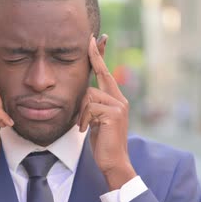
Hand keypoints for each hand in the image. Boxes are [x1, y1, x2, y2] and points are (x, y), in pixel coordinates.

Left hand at [78, 36, 135, 190]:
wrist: (114, 162)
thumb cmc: (102, 143)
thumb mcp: (96, 121)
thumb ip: (92, 106)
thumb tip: (83, 95)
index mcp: (116, 100)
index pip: (106, 74)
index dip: (100, 56)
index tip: (97, 40)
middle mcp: (120, 100)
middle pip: (103, 73)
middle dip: (95, 56)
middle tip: (89, 39)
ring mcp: (118, 106)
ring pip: (89, 95)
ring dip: (81, 112)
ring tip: (83, 127)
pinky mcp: (114, 113)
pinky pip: (89, 107)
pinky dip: (83, 119)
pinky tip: (85, 130)